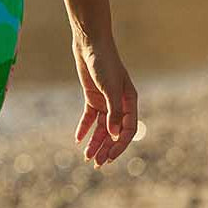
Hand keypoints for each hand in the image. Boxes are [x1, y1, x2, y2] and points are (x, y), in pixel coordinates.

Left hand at [72, 31, 137, 167]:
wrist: (90, 44)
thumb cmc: (105, 63)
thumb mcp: (110, 88)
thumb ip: (113, 111)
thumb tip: (114, 135)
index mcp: (130, 101)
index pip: (127, 129)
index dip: (119, 145)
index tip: (108, 158)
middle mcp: (119, 103)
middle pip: (114, 132)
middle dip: (106, 148)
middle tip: (97, 164)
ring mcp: (105, 101)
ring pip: (101, 128)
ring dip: (95, 142)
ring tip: (87, 157)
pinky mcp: (92, 97)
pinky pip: (89, 117)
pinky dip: (84, 128)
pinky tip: (78, 139)